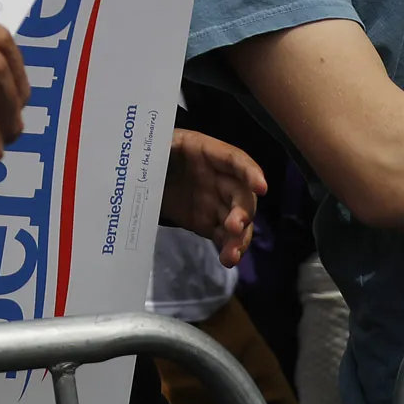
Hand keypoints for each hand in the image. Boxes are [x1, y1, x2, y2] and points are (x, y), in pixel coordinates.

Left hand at [159, 129, 265, 267]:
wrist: (142, 174)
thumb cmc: (152, 151)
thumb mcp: (154, 144)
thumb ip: (159, 148)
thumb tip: (152, 155)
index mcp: (206, 152)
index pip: (234, 159)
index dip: (249, 172)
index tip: (261, 187)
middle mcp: (219, 178)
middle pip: (241, 195)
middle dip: (243, 211)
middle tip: (235, 226)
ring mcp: (216, 202)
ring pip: (238, 220)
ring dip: (239, 237)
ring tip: (232, 254)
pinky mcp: (208, 222)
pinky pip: (224, 236)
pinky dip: (229, 248)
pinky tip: (228, 259)